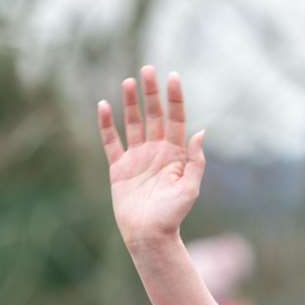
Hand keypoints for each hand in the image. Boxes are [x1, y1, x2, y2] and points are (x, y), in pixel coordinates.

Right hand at [97, 66, 205, 248]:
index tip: (172, 76)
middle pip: (154, 115)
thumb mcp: (190, 188)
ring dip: (131, 103)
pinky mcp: (119, 167)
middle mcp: (157, 152)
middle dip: (151, 93)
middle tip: (148, 69)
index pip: (176, 119)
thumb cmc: (172, 215)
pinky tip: (103, 106)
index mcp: (176, 155)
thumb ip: (195, 161)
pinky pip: (111, 141)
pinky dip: (106, 124)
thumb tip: (200, 133)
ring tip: (129, 81)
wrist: (149, 235)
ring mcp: (137, 158)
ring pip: (133, 123)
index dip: (175, 98)